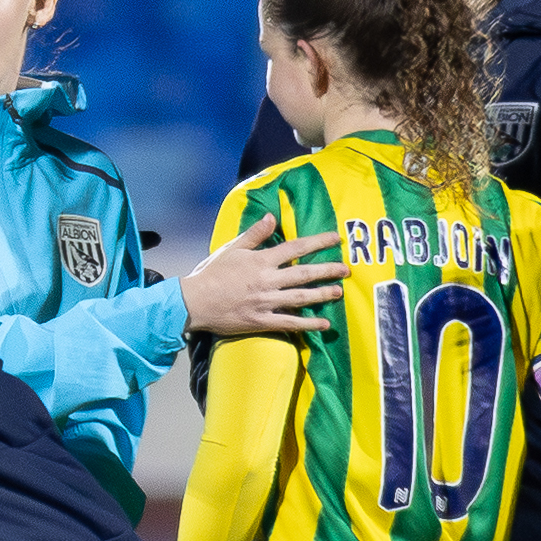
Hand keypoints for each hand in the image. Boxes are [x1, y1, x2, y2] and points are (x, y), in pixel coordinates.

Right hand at [182, 218, 344, 334]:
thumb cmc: (211, 274)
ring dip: (323, 294)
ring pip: (301, 298)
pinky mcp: (261, 321)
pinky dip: (308, 324)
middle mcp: (267, 280)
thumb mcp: (231, 249)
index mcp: (261, 261)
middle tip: (346, 269)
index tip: (335, 238)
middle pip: (304, 273)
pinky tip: (324, 324)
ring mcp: (266, 302)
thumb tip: (272, 217)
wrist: (194, 302)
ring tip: (339, 292)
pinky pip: (290, 323)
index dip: (317, 242)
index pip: (295, 248)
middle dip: (328, 270)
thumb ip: (254, 234)